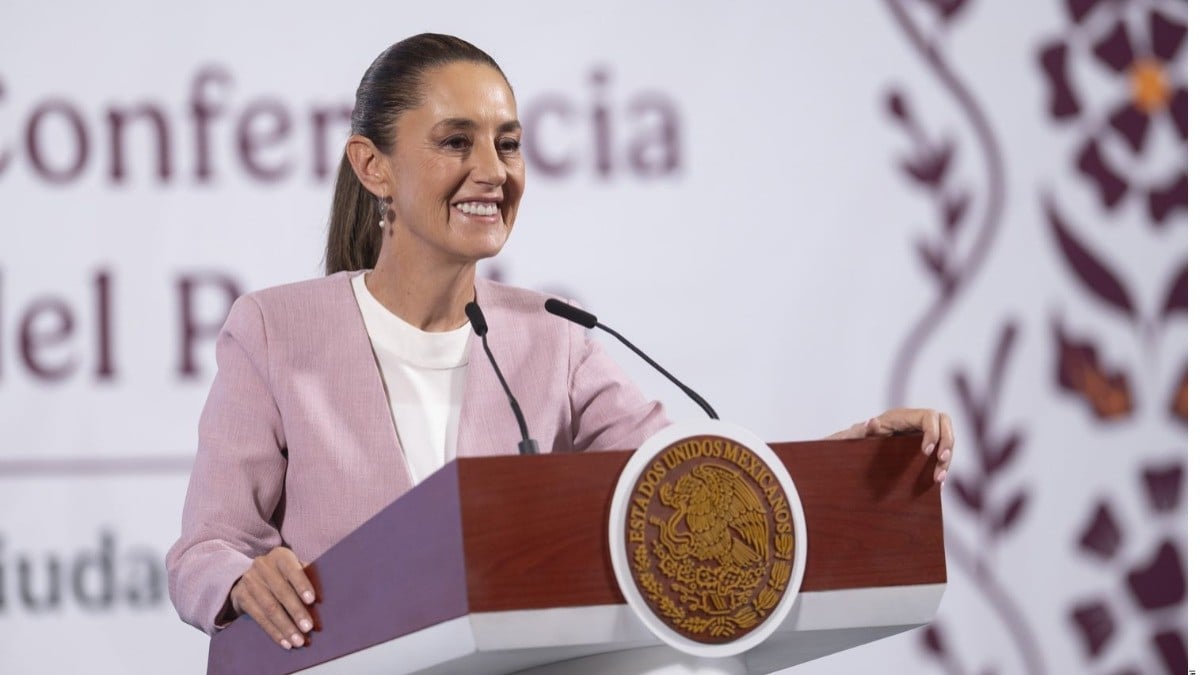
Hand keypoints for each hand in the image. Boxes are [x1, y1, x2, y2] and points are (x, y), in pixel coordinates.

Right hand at [229, 547, 316, 649]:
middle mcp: (262, 565)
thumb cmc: (283, 574)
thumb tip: (323, 599)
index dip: (302, 585)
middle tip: (308, 628)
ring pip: (269, 607)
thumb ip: (307, 578)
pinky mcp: (240, 596)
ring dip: (285, 627)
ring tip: (298, 640)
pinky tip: (284, 642)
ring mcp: (249, 580)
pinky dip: (273, 632)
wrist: (250, 577)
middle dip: (296, 611)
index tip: (312, 600)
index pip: (292, 570)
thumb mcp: (294, 570)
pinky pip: (258, 617)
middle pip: (281, 591)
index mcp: (280, 556)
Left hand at [829, 408, 954, 482]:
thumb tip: (872, 422)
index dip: (934, 432)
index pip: (929, 416)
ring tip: (938, 479)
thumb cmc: (856, 438)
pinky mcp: (923, 445)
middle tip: (940, 461)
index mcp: (902, 416)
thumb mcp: (856, 435)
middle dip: (947, 442)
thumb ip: (862, 430)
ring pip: (946, 438)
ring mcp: (921, 432)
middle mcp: (915, 421)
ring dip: (947, 458)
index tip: (927, 452)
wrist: (855, 447)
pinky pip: (941, 451)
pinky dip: (942, 466)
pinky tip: (937, 483)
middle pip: (944, 422)